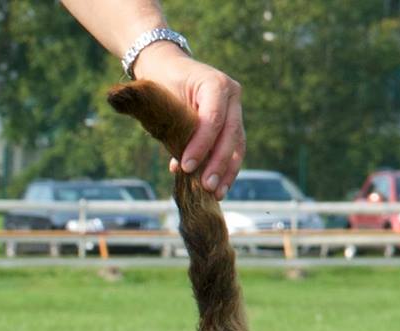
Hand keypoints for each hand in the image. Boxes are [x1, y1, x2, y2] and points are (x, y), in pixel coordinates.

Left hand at [129, 42, 244, 195]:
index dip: (201, 145)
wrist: (167, 67)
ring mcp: (235, 107)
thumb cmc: (162, 84)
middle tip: (207, 187)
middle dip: (219, 163)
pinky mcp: (232, 121)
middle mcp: (231, 94)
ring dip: (228, 170)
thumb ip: (174, 129)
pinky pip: (234, 146)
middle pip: (230, 133)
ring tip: (218, 193)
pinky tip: (218, 186)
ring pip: (237, 142)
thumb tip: (179, 167)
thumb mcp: (163, 102)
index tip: (187, 167)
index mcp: (215, 84)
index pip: (212, 119)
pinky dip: (226, 167)